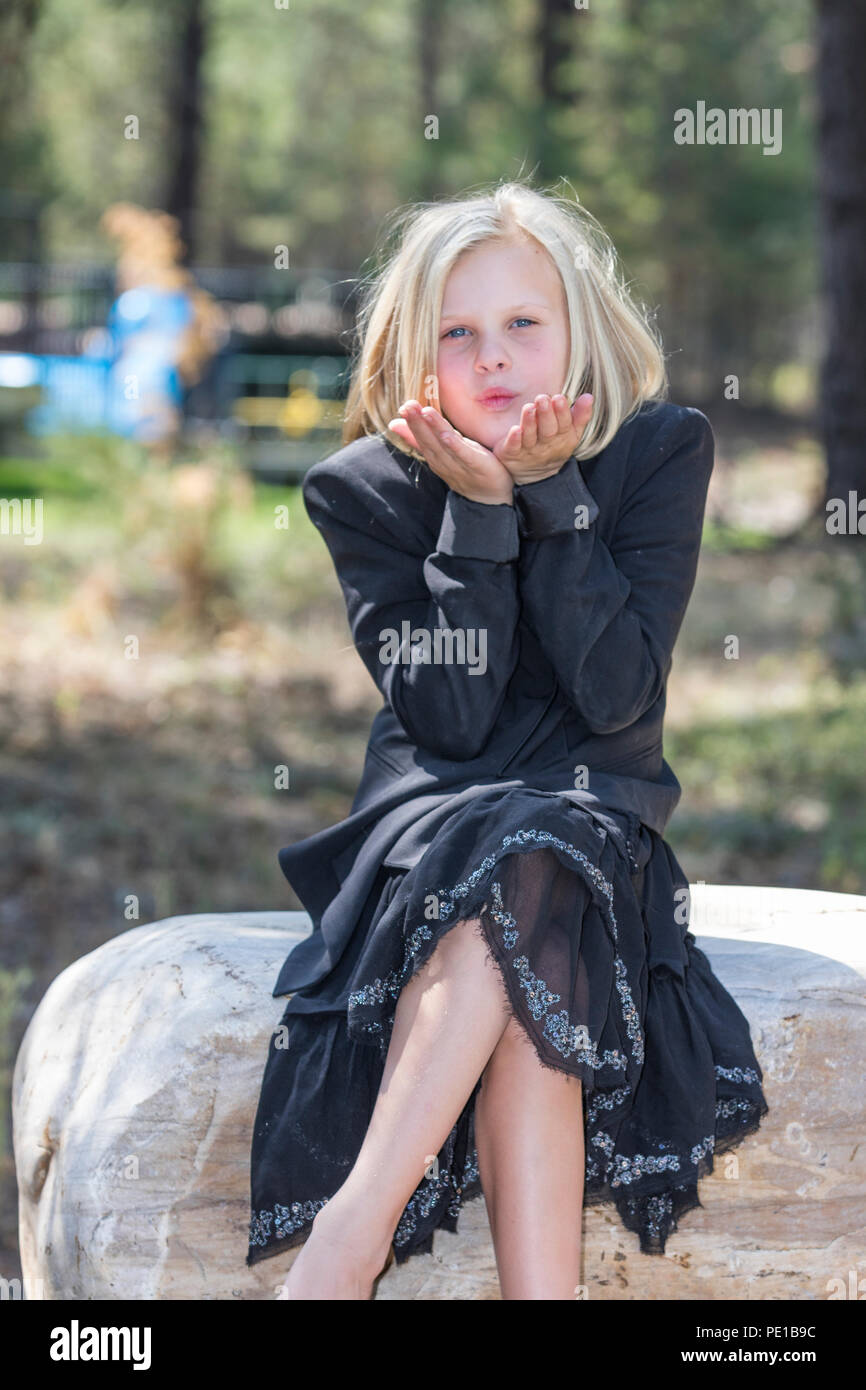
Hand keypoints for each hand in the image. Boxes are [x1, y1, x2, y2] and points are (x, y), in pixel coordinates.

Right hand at [387, 401, 514, 504]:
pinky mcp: (478, 466)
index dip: (412, 424)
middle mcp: (445, 463)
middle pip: (429, 442)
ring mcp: (460, 466)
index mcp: (436, 457)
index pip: (421, 439)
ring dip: (433, 430)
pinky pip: (464, 456)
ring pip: (444, 447)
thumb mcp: (441, 451)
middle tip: (407, 406)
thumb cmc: (465, 469)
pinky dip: (454, 446)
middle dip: (417, 424)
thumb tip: (393, 423)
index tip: (403, 407)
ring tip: (424, 411)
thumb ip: (419, 438)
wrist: (491, 496)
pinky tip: (447, 435)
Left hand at [493, 392, 593, 485]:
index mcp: (562, 437)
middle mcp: (546, 444)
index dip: (562, 412)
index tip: (559, 398)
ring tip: (529, 408)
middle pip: (548, 430)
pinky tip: (514, 430)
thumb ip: (580, 415)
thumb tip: (589, 396)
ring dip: (529, 423)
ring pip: (530, 436)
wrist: (536, 475)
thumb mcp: (571, 433)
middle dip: (546, 414)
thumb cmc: (555, 445)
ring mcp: (529, 450)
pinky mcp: (512, 454)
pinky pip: (513, 447)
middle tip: (542, 399)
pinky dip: (514, 439)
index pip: (564, 424)